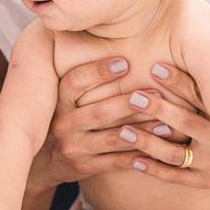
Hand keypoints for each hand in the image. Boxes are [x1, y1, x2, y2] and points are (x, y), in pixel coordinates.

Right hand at [27, 56, 209, 191]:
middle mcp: (63, 125)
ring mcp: (74, 148)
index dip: (98, 71)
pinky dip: (140, 156)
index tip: (124, 62)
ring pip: (113, 139)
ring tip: (168, 122)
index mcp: (58, 101)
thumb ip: (81, 78)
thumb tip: (111, 41)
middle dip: (128, 103)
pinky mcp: (86, 168)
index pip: (74, 82)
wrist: (41, 163)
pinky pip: (117, 162)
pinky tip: (160, 149)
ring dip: (143, 130)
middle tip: (156, 93)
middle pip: (98, 112)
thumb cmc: (62, 119)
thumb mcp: (62, 99)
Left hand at [117, 62, 209, 188]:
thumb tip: (171, 54)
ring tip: (123, 130)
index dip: (177, 82)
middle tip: (132, 97)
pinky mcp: (205, 181)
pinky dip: (153, 168)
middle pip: (186, 123)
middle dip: (158, 109)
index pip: (200, 96)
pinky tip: (132, 159)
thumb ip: (201, 82)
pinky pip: (175, 176)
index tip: (154, 67)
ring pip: (174, 153)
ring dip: (147, 141)